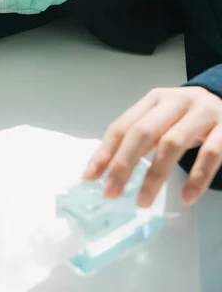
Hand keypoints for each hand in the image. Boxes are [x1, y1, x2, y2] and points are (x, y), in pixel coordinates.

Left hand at [83, 86, 221, 206]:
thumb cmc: (188, 115)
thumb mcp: (162, 118)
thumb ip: (138, 136)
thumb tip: (104, 168)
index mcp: (155, 99)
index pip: (124, 125)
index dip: (105, 151)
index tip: (91, 177)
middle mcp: (176, 102)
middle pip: (143, 132)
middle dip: (123, 164)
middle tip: (111, 192)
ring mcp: (202, 113)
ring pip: (172, 143)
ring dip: (154, 175)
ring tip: (142, 201)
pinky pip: (210, 154)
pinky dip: (197, 178)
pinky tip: (185, 197)